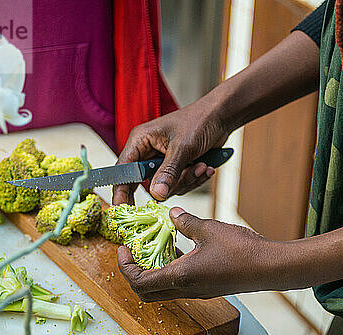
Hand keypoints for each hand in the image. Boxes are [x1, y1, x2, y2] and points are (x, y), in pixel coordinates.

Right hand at [112, 101, 228, 204]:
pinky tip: (205, 167)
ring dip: (186, 180)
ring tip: (201, 166)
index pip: (124, 171)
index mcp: (140, 142)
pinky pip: (179, 185)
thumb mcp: (182, 148)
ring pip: (166, 188)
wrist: (221, 118)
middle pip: (145, 183)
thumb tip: (156, 195)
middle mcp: (148, 154)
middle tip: (178, 183)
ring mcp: (163, 163)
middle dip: (167, 185)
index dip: (121, 191)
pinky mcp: (177, 169)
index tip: (122, 209)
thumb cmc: (199, 121)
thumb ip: (168, 172)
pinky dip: (194, 179)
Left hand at [117, 207, 272, 301]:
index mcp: (180, 277)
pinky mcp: (208, 288)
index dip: (125, 267)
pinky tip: (178, 249)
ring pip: (164, 289)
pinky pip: (180, 284)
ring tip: (154, 247)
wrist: (270, 267)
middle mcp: (186, 290)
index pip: (139, 282)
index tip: (123, 250)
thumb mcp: (207, 229)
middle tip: (132, 253)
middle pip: (147, 292)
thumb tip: (171, 214)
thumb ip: (185, 222)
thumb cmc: (240, 250)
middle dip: (134, 273)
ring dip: (153, 271)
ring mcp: (198, 292)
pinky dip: (170, 270)